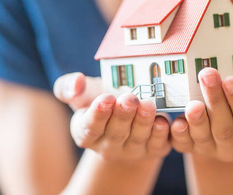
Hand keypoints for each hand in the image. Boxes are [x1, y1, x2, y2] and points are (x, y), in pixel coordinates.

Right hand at [53, 73, 170, 161]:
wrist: (126, 116)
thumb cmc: (102, 100)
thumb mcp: (84, 92)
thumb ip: (69, 87)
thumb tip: (76, 81)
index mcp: (86, 133)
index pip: (89, 128)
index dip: (97, 114)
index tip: (106, 98)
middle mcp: (108, 146)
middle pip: (115, 133)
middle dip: (123, 115)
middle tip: (129, 98)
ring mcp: (132, 151)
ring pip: (138, 138)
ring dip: (143, 122)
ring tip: (148, 104)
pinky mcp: (153, 149)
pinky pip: (158, 145)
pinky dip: (161, 134)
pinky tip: (163, 121)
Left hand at [170, 67, 232, 161]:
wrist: (226, 119)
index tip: (232, 79)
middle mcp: (232, 149)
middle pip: (224, 128)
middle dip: (216, 101)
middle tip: (208, 74)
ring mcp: (209, 150)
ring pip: (203, 137)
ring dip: (197, 119)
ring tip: (193, 102)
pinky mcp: (189, 148)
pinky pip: (183, 145)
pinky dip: (179, 134)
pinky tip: (176, 121)